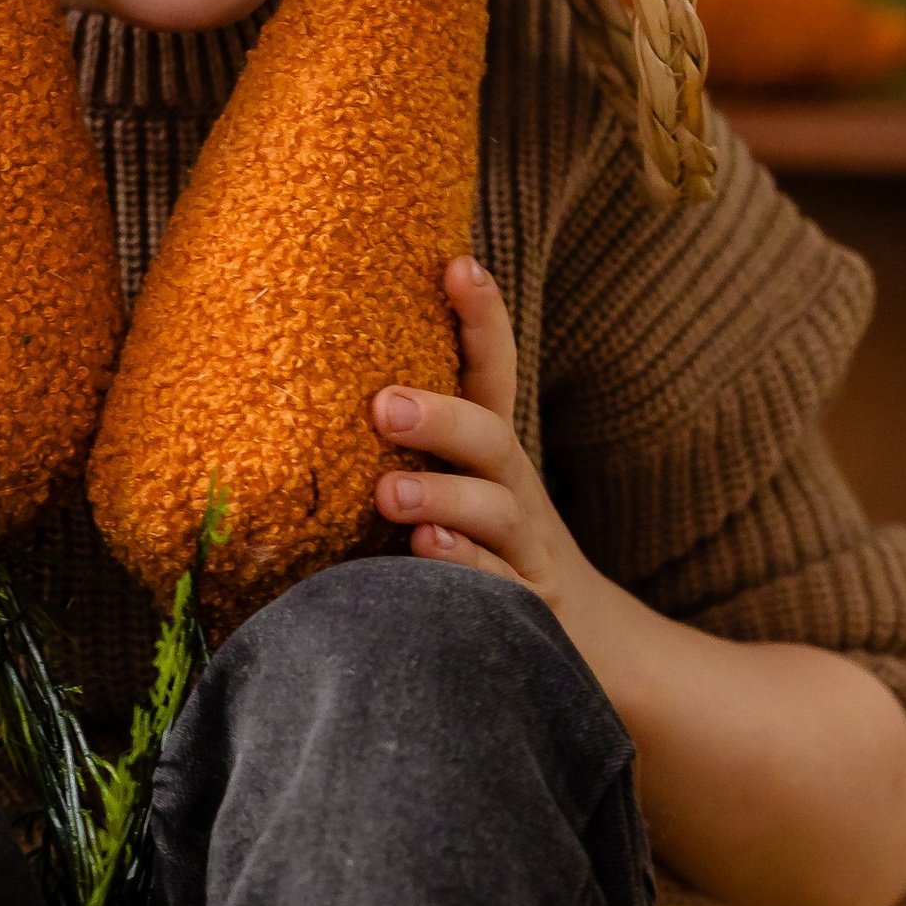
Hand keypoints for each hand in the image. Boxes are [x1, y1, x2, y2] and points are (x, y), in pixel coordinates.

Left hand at [371, 258, 598, 624]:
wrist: (590, 642)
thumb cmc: (494, 556)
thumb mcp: (464, 492)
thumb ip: (412, 451)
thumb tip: (315, 396)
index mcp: (493, 456)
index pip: (493, 374)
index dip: (482, 319)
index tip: (456, 264)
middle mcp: (514, 493)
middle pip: (491, 439)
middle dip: (441, 417)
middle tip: (382, 405)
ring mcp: (527, 552)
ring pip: (494, 513)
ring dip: (443, 496)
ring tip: (389, 494)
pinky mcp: (528, 611)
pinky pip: (495, 589)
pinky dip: (462, 569)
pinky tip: (425, 554)